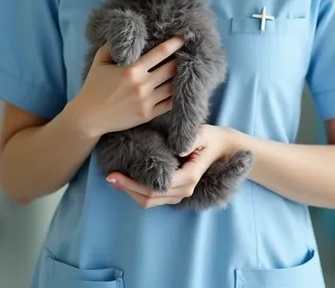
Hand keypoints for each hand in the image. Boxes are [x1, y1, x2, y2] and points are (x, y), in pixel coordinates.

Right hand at [69, 37, 183, 138]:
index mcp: (131, 70)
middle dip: (180, 60)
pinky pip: (169, 104)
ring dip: (180, 77)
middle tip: (188, 53)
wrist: (89, 117)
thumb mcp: (100, 61)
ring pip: (172, 86)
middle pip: (171, 69)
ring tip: (186, 70)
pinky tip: (178, 88)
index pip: (160, 53)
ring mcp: (146, 101)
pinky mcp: (147, 115)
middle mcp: (142, 85)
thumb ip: (113, 45)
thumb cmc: (94, 85)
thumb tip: (127, 32)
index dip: (175, 44)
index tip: (184, 37)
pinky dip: (176, 95)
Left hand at [106, 124, 236, 207]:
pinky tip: (128, 179)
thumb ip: (192, 139)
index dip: (132, 184)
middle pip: (150, 198)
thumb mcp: (203, 133)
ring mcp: (181, 192)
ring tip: (115, 178)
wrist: (225, 148)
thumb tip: (178, 149)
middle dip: (127, 189)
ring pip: (151, 201)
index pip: (154, 188)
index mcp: (188, 177)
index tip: (114, 173)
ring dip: (131, 192)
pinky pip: (155, 197)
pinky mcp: (177, 190)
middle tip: (109, 176)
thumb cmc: (212, 138)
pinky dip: (139, 191)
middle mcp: (184, 189)